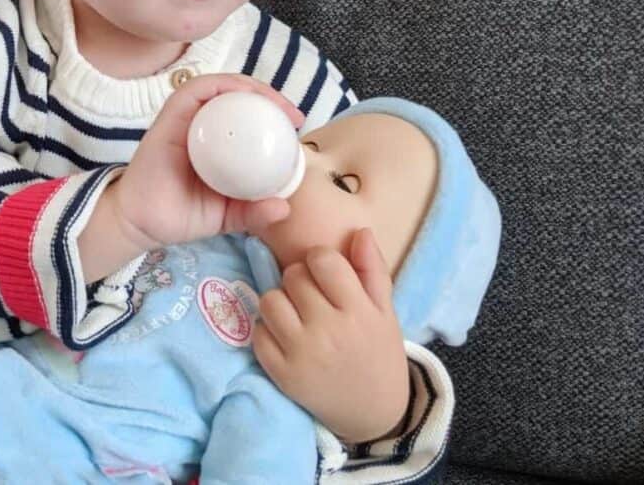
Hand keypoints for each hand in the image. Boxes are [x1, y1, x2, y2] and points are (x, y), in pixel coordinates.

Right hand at [79, 74, 299, 281]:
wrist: (142, 224)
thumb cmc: (181, 216)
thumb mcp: (227, 216)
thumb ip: (252, 212)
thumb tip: (285, 208)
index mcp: (218, 145)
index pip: (249, 118)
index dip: (275, 115)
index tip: (297, 127)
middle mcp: (203, 126)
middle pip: (238, 97)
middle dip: (270, 98)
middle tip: (293, 115)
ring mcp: (187, 118)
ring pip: (221, 87)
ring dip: (251, 87)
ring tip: (276, 103)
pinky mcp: (171, 114)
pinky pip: (196, 90)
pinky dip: (222, 86)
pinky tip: (243, 94)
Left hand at [251, 228, 409, 443]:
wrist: (373, 413)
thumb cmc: (378, 353)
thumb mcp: (385, 312)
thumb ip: (372, 270)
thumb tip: (359, 231)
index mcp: (358, 311)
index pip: (322, 260)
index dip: (319, 259)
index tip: (323, 272)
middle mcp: (328, 330)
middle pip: (291, 275)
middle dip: (298, 279)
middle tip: (310, 296)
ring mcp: (302, 353)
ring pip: (269, 300)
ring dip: (279, 301)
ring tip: (295, 314)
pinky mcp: (281, 373)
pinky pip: (258, 333)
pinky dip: (268, 331)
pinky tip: (285, 337)